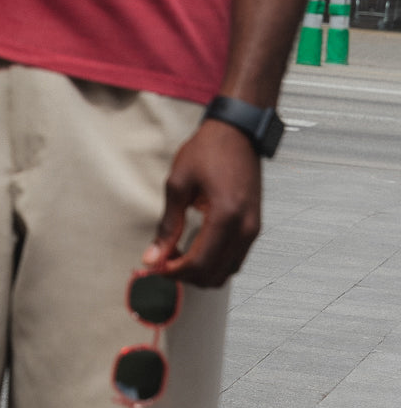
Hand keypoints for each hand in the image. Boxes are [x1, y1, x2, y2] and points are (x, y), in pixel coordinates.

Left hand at [143, 120, 261, 287]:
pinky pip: (235, 259)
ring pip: (227, 272)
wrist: (237, 132)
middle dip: (185, 275)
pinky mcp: (254, 227)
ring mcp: (253, 229)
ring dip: (200, 272)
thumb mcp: (179, 183)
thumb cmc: (210, 149)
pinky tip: (195, 249)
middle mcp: (245, 228)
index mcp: (226, 216)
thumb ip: (168, 224)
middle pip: (214, 275)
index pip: (199, 264)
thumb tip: (154, 254)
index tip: (155, 267)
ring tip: (176, 255)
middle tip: (162, 262)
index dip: (173, 272)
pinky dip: (214, 262)